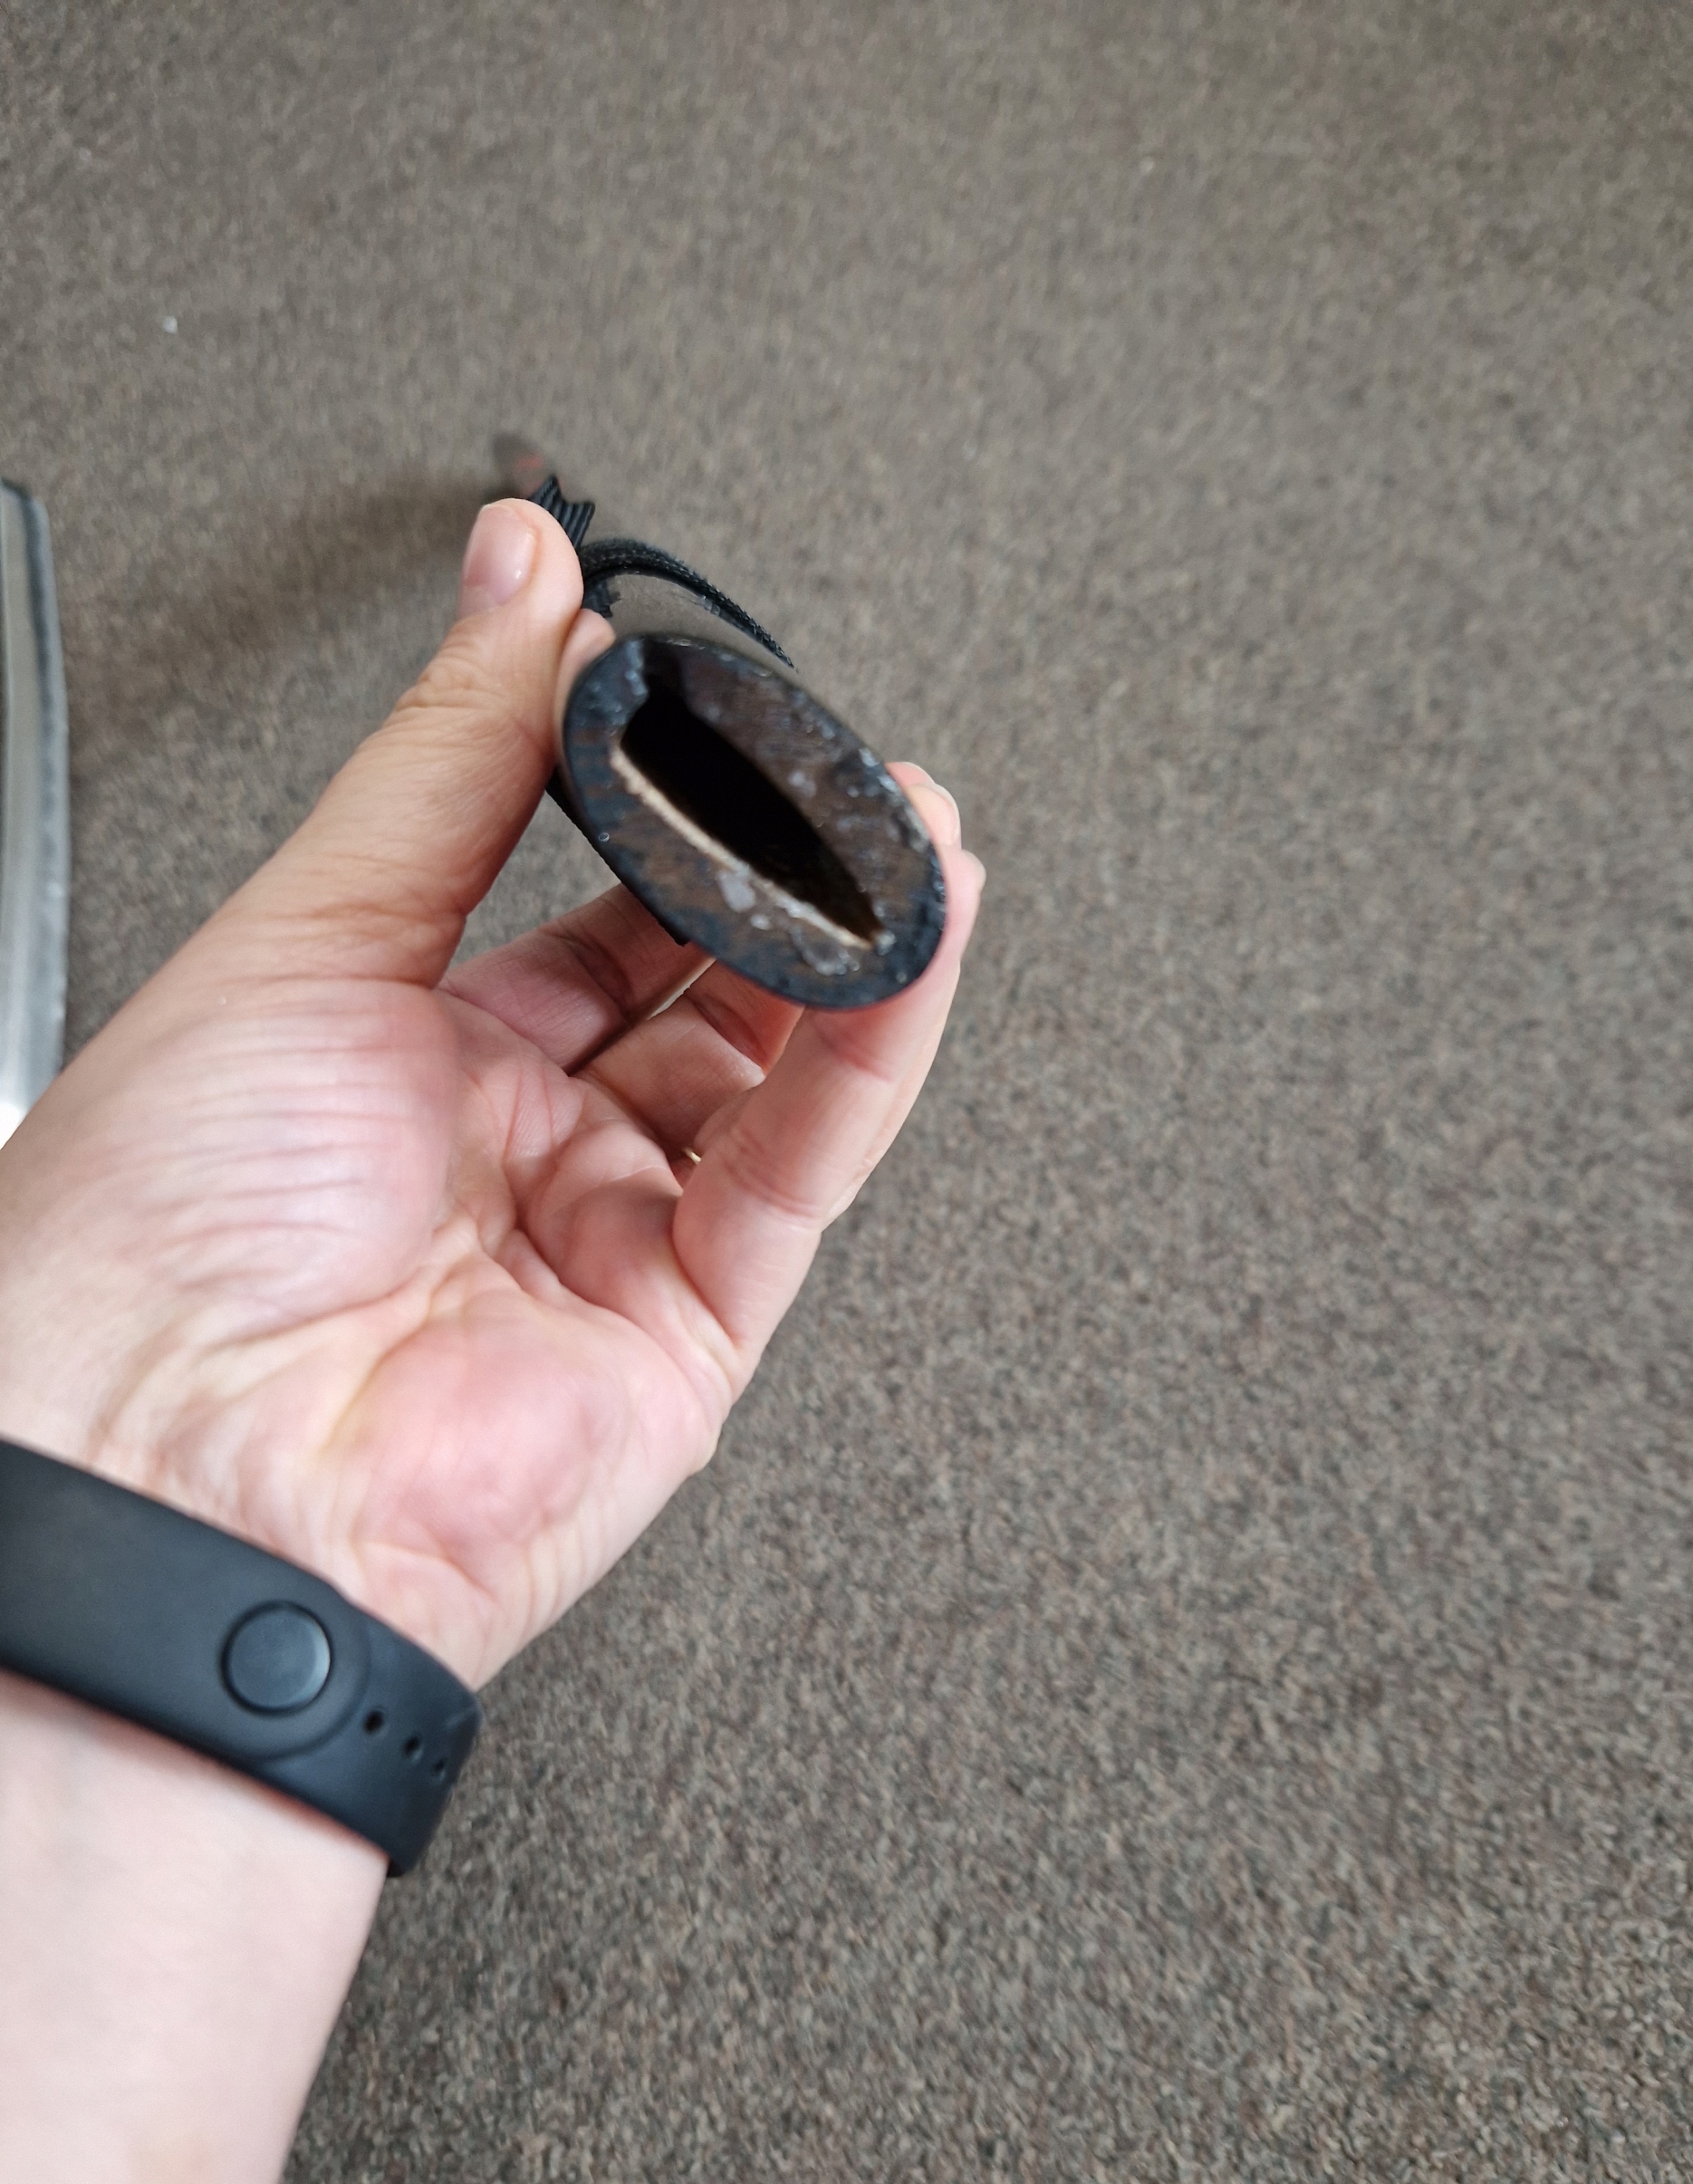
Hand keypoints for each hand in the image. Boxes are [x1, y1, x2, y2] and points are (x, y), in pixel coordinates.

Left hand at [0, 500, 980, 1689]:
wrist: (164, 1475)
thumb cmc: (158, 1231)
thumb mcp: (309, 928)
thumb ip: (451, 757)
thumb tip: (520, 582)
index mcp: (400, 1054)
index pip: (578, 905)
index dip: (654, 804)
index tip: (703, 706)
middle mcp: (513, 1149)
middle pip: (696, 984)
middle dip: (776, 875)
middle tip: (831, 767)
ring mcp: (605, 1240)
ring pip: (775, 1072)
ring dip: (856, 946)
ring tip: (917, 825)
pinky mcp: (687, 1331)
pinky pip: (802, 1169)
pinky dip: (873, 1050)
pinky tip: (916, 941)